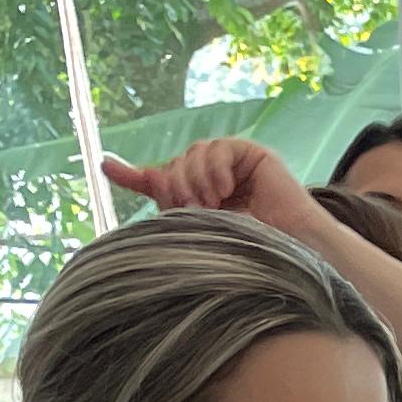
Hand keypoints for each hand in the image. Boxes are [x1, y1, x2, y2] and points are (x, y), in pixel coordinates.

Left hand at [103, 141, 313, 230]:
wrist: (295, 251)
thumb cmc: (254, 252)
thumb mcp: (203, 231)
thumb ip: (174, 208)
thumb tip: (146, 180)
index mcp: (201, 200)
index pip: (161, 181)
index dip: (132, 174)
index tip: (105, 166)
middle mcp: (214, 180)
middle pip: (174, 166)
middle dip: (173, 184)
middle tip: (188, 207)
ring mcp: (234, 166)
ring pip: (192, 155)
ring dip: (193, 179)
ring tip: (210, 204)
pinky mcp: (252, 155)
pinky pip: (218, 149)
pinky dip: (214, 168)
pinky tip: (223, 190)